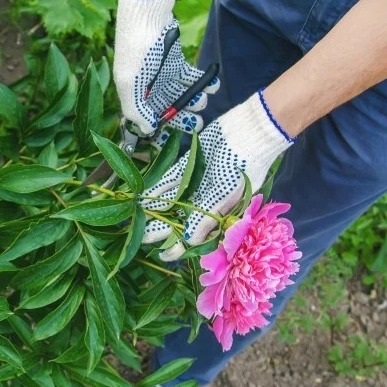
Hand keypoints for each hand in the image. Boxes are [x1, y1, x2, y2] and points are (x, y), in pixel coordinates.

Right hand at [113, 0, 219, 135]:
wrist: (148, 16)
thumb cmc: (136, 50)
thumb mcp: (130, 82)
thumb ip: (136, 109)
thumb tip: (146, 129)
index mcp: (134, 96)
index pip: (146, 121)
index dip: (159, 133)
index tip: (174, 139)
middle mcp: (149, 89)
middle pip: (168, 111)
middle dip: (184, 120)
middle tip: (198, 124)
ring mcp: (163, 76)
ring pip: (182, 96)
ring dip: (195, 102)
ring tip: (203, 102)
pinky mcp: (176, 63)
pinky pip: (192, 78)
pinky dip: (204, 83)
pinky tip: (213, 86)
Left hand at [142, 91, 294, 260]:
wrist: (248, 130)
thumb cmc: (244, 165)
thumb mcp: (225, 194)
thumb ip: (205, 218)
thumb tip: (189, 241)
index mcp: (219, 212)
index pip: (197, 235)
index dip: (180, 247)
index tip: (164, 255)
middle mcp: (206, 200)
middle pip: (180, 219)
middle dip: (162, 229)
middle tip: (141, 237)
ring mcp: (197, 183)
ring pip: (172, 201)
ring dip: (156, 210)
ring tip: (137, 219)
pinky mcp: (190, 165)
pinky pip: (171, 180)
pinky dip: (159, 188)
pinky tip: (145, 196)